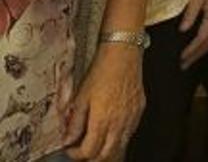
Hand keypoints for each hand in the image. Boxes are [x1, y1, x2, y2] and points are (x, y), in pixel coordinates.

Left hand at [64, 42, 143, 160]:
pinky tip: (111, 133)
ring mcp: (131, 118)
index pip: (90, 150)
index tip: (70, 149)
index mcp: (102, 120)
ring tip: (96, 146)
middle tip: (82, 152)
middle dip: (93, 158)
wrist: (123, 56)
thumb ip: (75, 122)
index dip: (77, 154)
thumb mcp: (80, 97)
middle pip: (107, 154)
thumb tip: (68, 138)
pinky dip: (119, 138)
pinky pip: (129, 132)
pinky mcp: (139, 111)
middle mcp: (119, 122)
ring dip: (107, 150)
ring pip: (120, 145)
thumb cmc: (102, 72)